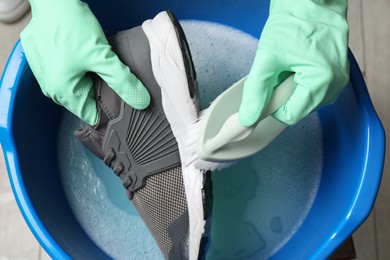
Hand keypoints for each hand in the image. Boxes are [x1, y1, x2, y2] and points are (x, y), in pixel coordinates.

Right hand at [20, 0, 149, 124]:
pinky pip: (66, 73)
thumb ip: (123, 82)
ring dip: (90, 80)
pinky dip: (78, 69)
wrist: (52, 0)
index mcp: (61, 92)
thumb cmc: (73, 28)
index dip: (109, 112)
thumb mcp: (103, 58)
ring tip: (102, 68)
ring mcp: (43, 73)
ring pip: (75, 86)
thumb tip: (141, 102)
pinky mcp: (42, 60)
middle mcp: (49, 88)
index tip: (123, 104)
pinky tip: (87, 58)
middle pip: (83, 100)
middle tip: (115, 81)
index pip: (90, 116)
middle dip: (100, 94)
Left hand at [239, 0, 348, 125]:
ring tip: (289, 65)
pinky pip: (314, 90)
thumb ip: (256, 91)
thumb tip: (248, 117)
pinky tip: (298, 64)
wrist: (310, 1)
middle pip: (299, 109)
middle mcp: (336, 84)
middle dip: (283, 95)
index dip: (273, 107)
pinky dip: (301, 82)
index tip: (265, 92)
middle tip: (278, 72)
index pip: (290, 116)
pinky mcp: (338, 73)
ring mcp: (340, 79)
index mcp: (323, 81)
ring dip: (292, 88)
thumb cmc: (293, 21)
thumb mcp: (267, 58)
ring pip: (306, 100)